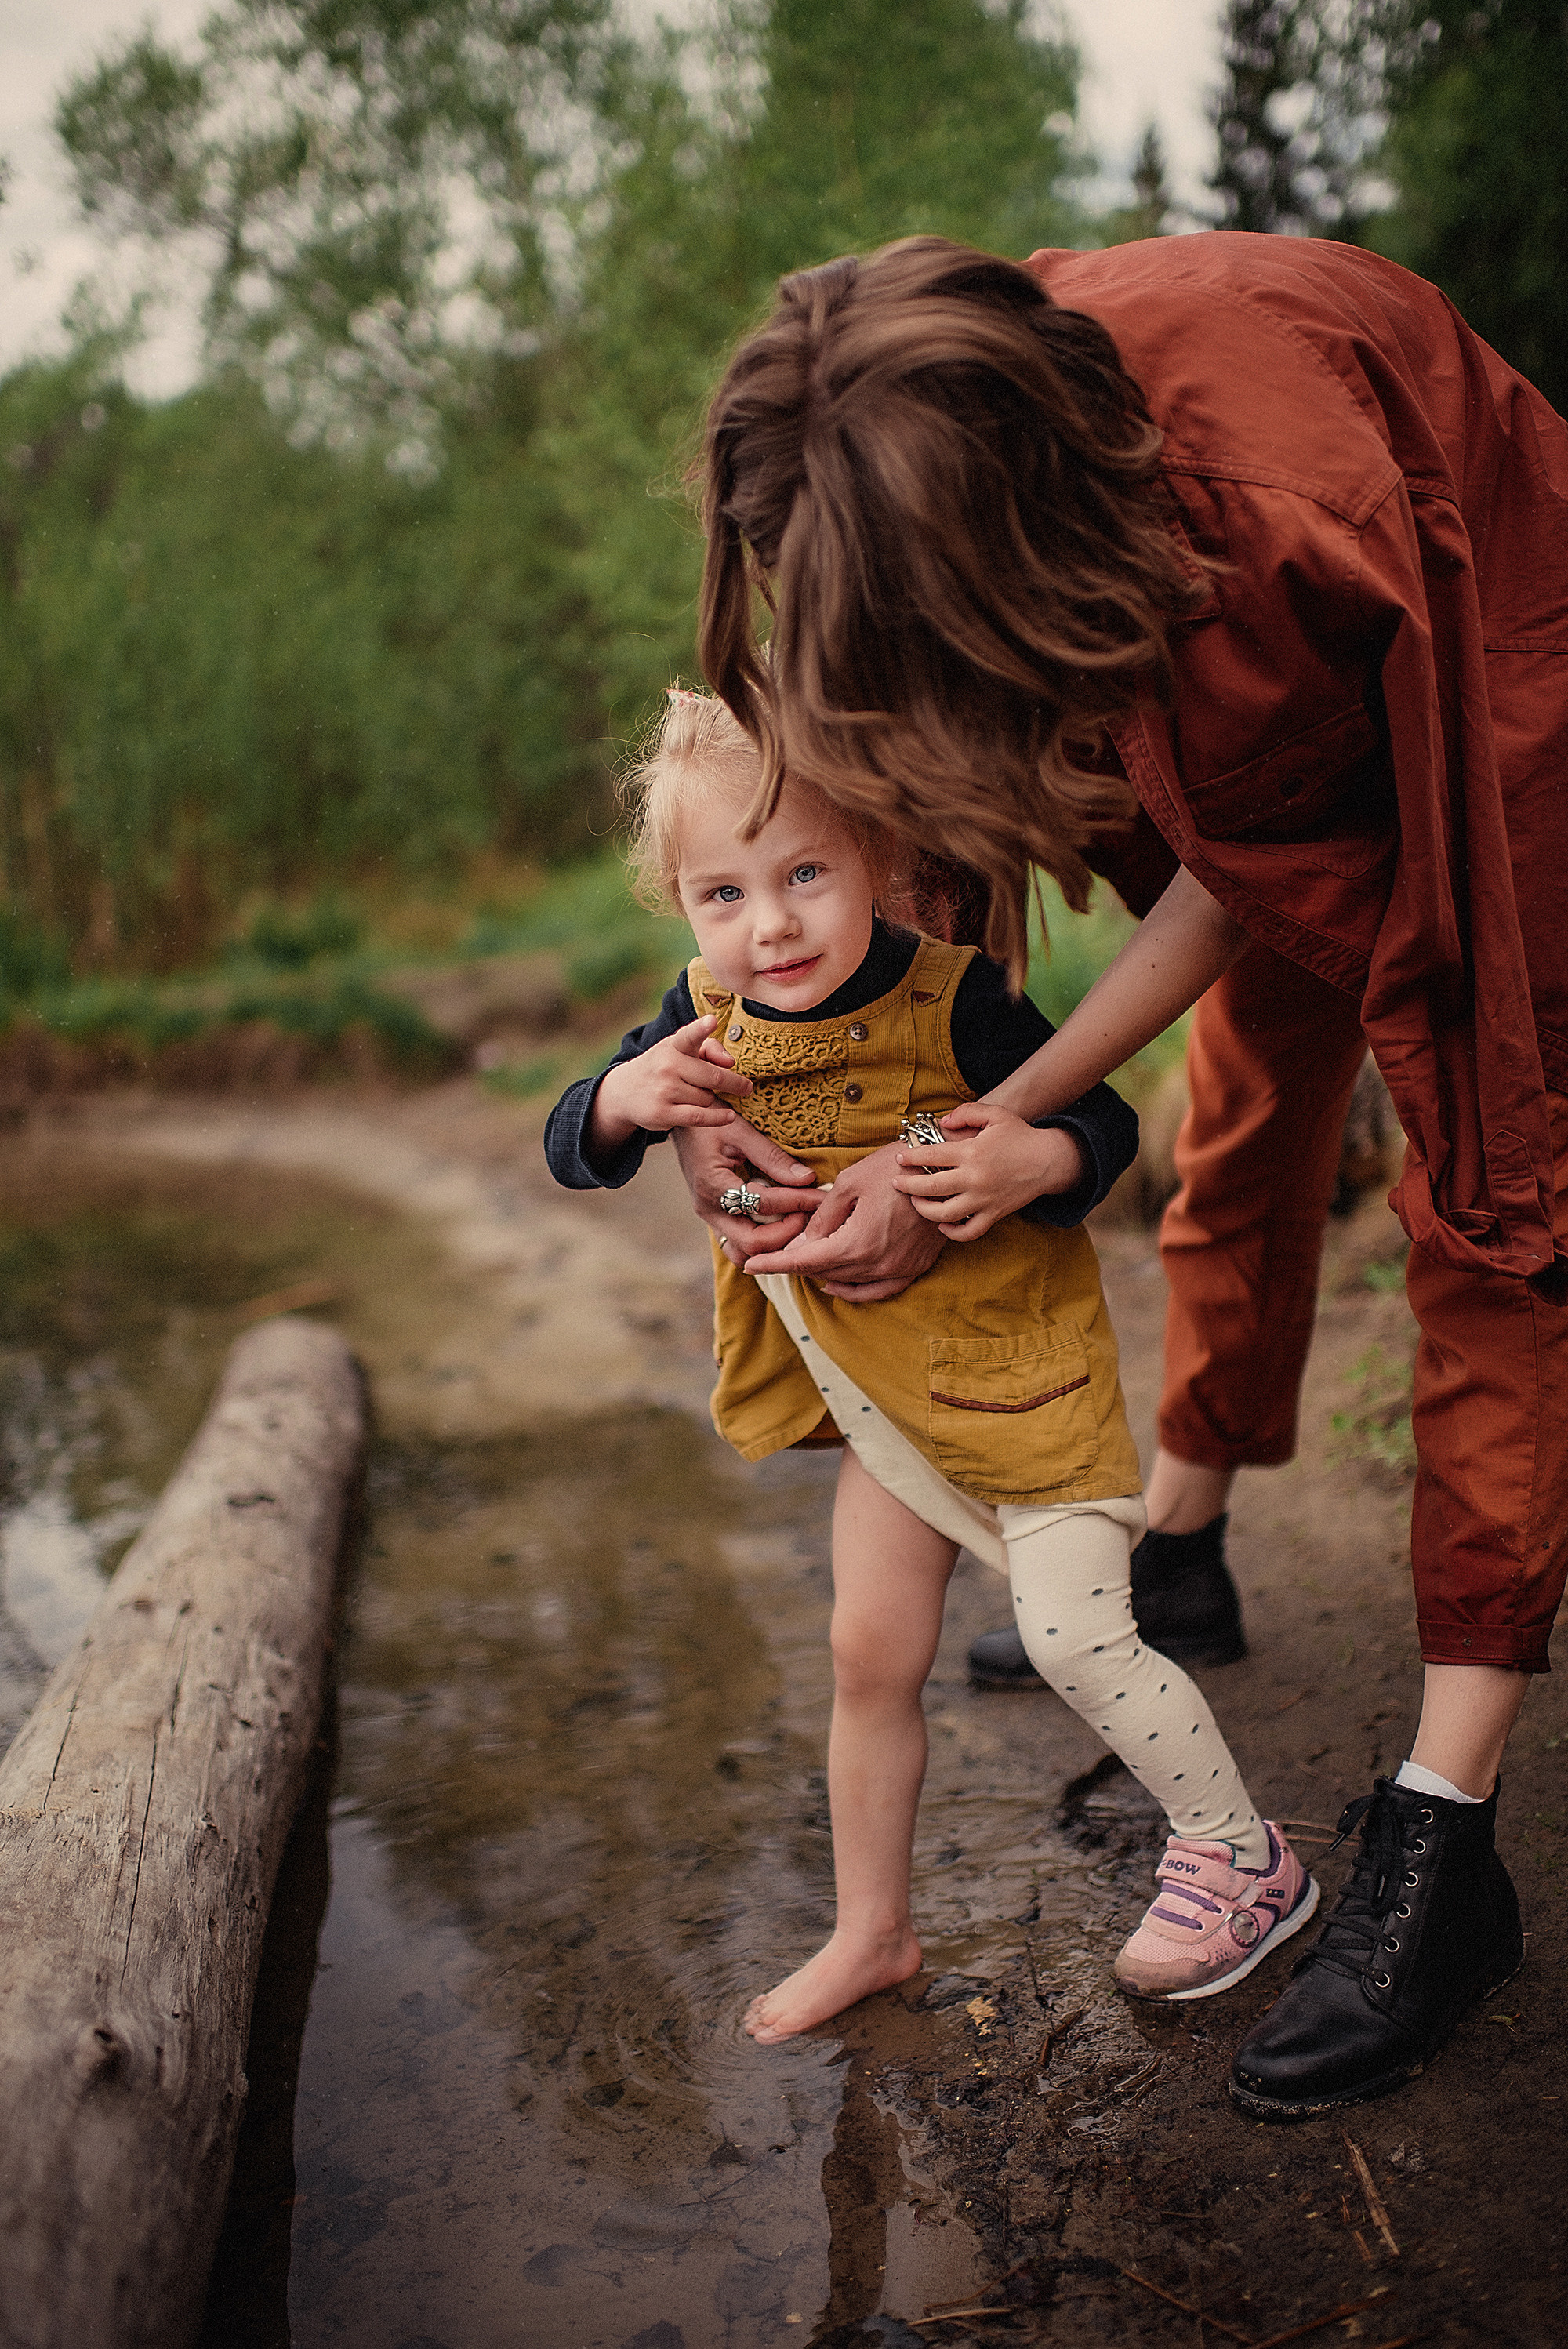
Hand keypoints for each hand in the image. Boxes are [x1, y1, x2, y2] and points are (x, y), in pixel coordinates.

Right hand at [591, 1015, 752, 1157]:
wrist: (624, 1092)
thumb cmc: (664, 1066)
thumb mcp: (680, 1049)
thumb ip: (709, 1048)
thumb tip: (730, 1062)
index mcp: (673, 1045)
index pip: (689, 1035)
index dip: (701, 1028)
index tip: (712, 1020)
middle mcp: (667, 1065)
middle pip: (713, 1076)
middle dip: (734, 1083)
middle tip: (747, 1087)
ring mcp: (664, 1090)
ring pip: (707, 1097)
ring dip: (710, 1099)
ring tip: (696, 1095)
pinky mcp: (663, 1113)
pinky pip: (700, 1117)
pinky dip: (718, 1118)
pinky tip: (729, 1116)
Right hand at [671, 1117, 828, 1263]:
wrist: (681, 1124)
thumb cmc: (710, 1122)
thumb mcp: (741, 1131)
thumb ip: (772, 1157)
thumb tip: (806, 1179)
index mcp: (713, 1185)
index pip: (762, 1205)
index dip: (796, 1201)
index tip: (820, 1195)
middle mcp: (708, 1209)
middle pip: (752, 1243)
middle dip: (787, 1233)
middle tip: (810, 1216)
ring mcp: (709, 1218)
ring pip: (743, 1253)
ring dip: (774, 1245)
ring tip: (798, 1224)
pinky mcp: (715, 1219)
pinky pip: (739, 1245)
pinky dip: (762, 1243)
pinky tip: (782, 1226)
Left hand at [743, 1143, 946, 1299]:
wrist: (944, 1168)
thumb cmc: (894, 1167)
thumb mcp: (848, 1184)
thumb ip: (821, 1220)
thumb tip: (801, 1246)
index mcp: (857, 1243)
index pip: (805, 1262)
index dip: (774, 1264)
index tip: (750, 1265)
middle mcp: (877, 1264)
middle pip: (824, 1273)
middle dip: (796, 1264)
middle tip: (773, 1254)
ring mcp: (898, 1270)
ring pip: (848, 1283)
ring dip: (822, 1275)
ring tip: (801, 1263)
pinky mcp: (914, 1268)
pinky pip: (878, 1291)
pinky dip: (854, 1291)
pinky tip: (836, 1285)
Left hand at [892, 1102, 1085, 1239]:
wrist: (1048, 1161)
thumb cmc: (1019, 1135)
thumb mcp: (995, 1114)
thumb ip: (966, 1113)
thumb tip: (942, 1123)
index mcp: (972, 1152)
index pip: (931, 1155)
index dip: (911, 1156)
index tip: (899, 1158)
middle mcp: (975, 1178)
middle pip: (931, 1186)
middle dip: (908, 1185)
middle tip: (896, 1182)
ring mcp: (984, 1199)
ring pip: (945, 1213)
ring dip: (924, 1209)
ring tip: (915, 1201)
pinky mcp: (994, 1214)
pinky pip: (969, 1232)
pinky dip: (952, 1233)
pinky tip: (941, 1225)